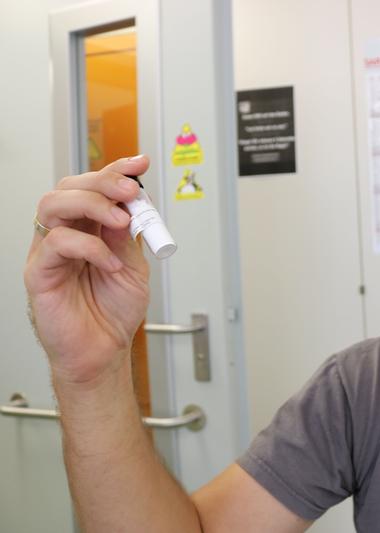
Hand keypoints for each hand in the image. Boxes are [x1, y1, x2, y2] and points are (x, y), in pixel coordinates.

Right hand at [24, 155, 151, 384]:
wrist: (105, 350)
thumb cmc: (114, 311)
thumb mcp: (134, 266)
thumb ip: (130, 236)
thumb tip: (131, 203)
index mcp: (90, 228)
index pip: (95, 188)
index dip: (116, 170)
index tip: (140, 162)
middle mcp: (66, 234)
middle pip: (69, 187)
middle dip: (103, 181)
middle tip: (130, 192)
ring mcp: (49, 251)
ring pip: (53, 205)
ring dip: (92, 204)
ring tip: (121, 221)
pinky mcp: (39, 273)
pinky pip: (56, 244)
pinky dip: (89, 247)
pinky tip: (111, 262)